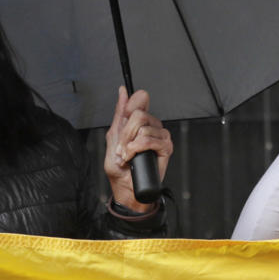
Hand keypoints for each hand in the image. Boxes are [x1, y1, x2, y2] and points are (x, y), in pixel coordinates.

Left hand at [104, 85, 171, 210]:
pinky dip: (137, 148)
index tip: (124, 115)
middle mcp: (152, 126)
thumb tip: (123, 91)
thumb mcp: (113, 137)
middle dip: (125, 133)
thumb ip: (119, 114)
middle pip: (139, 114)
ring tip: (126, 156)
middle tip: (121, 147)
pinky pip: (149, 139)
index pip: (140, 98)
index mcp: (139, 121)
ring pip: (143, 127)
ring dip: (129, 144)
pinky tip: (133, 157)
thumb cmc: (120, 168)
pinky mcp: (166, 147)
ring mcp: (160, 136)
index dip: (131, 104)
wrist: (126, 187)